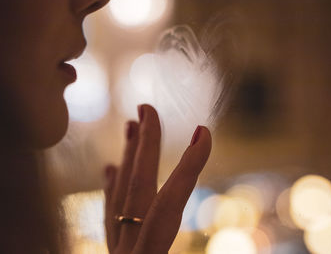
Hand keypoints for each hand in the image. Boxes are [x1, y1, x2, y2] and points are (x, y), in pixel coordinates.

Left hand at [104, 105, 211, 253]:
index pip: (167, 206)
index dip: (188, 168)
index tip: (203, 133)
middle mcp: (127, 252)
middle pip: (136, 190)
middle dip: (144, 146)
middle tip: (146, 109)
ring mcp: (117, 253)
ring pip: (119, 198)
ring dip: (129, 159)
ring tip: (131, 128)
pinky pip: (109, 216)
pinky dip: (113, 189)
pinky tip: (112, 171)